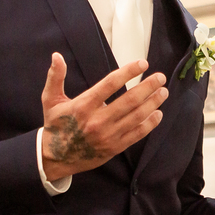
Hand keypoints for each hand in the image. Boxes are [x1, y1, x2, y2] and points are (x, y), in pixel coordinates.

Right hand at [41, 53, 168, 180]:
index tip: (143, 63)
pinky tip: (158, 114)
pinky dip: (150, 124)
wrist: (55, 158)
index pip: (110, 84)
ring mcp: (108, 135)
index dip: (128, 72)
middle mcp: (97, 120)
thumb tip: (57, 56)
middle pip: (130, 100)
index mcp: (83, 106)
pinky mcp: (114, 147)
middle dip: (148, 87)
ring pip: (137, 117)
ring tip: (163, 92)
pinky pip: (136, 134)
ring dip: (153, 103)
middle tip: (160, 77)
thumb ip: (55, 77)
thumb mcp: (50, 100)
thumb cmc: (56, 125)